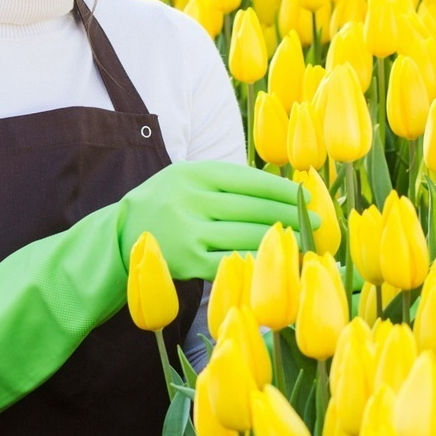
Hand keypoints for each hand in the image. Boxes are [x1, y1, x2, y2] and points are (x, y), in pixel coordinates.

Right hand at [113, 160, 312, 281]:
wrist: (117, 238)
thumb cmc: (163, 206)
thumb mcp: (185, 181)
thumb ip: (223, 183)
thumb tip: (280, 191)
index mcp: (192, 173)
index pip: (249, 179)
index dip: (282, 189)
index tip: (307, 197)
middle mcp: (189, 199)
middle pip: (253, 207)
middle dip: (290, 215)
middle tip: (318, 222)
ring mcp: (188, 232)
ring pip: (247, 234)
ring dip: (281, 240)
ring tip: (304, 242)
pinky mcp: (187, 262)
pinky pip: (232, 260)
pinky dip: (257, 261)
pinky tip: (276, 262)